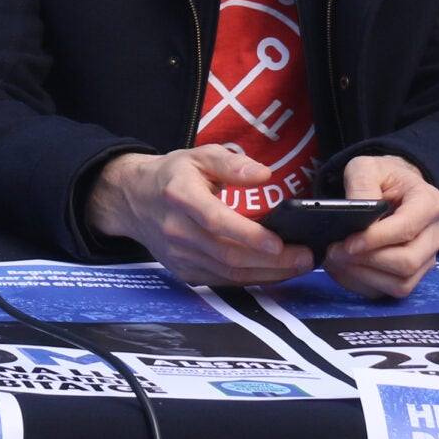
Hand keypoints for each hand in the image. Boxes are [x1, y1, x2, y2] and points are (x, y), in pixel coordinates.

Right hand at [83, 146, 313, 286]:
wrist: (133, 199)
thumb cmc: (172, 176)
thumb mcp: (199, 156)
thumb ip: (232, 164)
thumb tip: (263, 175)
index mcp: (180, 195)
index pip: (215, 220)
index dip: (249, 235)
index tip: (280, 242)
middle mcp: (177, 229)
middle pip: (228, 254)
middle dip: (272, 261)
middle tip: (306, 257)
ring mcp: (179, 255)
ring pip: (228, 273)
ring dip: (267, 274)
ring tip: (298, 266)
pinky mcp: (184, 271)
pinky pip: (222, 282)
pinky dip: (251, 280)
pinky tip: (273, 272)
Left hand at [322, 155, 438, 297]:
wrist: (390, 191)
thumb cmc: (380, 178)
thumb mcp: (366, 167)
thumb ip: (362, 183)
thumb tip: (358, 208)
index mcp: (430, 203)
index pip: (407, 229)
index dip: (376, 239)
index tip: (348, 242)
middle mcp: (435, 235)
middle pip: (407, 262)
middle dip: (367, 261)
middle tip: (334, 251)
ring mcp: (426, 259)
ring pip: (401, 283)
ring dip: (363, 276)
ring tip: (336, 259)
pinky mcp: (412, 275)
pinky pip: (389, 292)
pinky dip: (362, 284)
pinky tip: (343, 268)